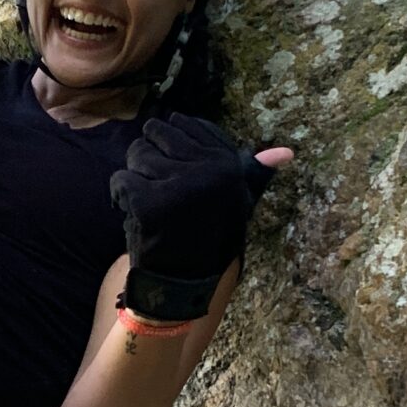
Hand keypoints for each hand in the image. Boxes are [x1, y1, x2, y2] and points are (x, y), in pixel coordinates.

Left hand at [110, 114, 290, 321]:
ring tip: (149, 203)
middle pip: (157, 133)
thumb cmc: (209, 237)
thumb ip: (253, 172)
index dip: (170, 147)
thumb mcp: (237, 202)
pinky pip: (120, 180)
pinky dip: (119, 197)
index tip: (176, 177)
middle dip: (149, 158)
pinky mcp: (149, 202)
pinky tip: (135, 215)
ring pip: (137, 153)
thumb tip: (287, 151)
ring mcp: (178, 185)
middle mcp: (208, 170)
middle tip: (159, 190)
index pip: (184, 124)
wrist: (185, 282)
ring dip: (135, 177)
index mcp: (228, 164)